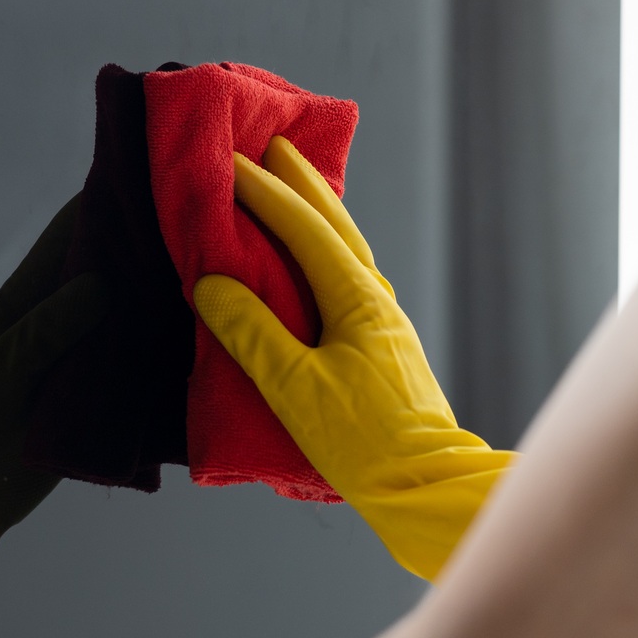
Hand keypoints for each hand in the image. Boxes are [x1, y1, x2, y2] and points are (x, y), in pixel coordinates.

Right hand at [191, 138, 512, 579]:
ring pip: (348, 253)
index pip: (306, 231)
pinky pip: (349, 282)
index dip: (266, 195)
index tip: (230, 162)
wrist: (426, 490)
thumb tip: (211, 284)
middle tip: (275, 146)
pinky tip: (315, 272)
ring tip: (295, 193)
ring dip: (319, 216)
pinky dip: (327, 257)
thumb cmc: (363, 443)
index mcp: (358, 301)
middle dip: (304, 185)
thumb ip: (252, 334)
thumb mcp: (295, 389)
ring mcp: (385, 327)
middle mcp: (378, 303)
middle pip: (338, 228)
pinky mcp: (383, 353)